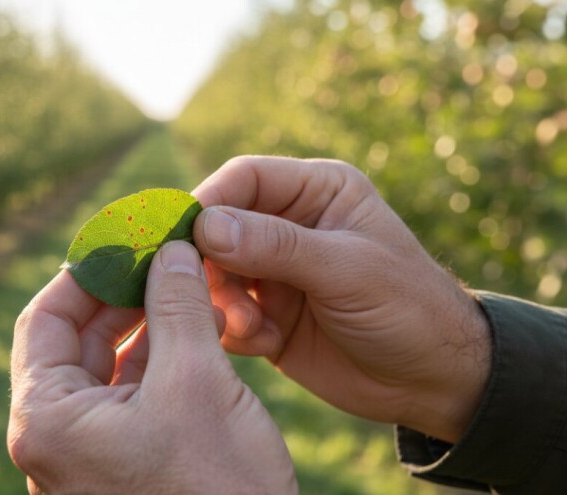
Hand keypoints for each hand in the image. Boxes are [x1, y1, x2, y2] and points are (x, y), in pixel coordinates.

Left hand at [8, 241, 296, 493]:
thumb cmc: (217, 489)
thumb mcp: (196, 383)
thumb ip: (177, 305)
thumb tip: (170, 249)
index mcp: (46, 419)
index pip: (44, 318)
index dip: (86, 269)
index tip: (127, 238)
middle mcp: (52, 440)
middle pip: (72, 341)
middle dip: (119, 294)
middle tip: (162, 256)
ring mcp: (83, 458)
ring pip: (103, 369)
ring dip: (141, 326)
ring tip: (182, 287)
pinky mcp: (117, 469)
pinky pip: (124, 399)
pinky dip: (153, 363)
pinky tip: (189, 334)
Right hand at [191, 156, 491, 443]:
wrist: (432, 381)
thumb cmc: (408, 309)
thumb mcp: (348, 270)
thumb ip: (276, 246)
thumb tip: (206, 226)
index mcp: (316, 193)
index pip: (244, 179)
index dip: (208, 201)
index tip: (181, 234)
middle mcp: (288, 226)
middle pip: (217, 227)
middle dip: (209, 261)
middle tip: (208, 292)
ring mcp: (273, 272)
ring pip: (214, 273)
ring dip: (221, 301)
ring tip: (250, 327)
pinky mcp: (265, 315)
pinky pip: (224, 314)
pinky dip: (233, 330)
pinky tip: (265, 343)